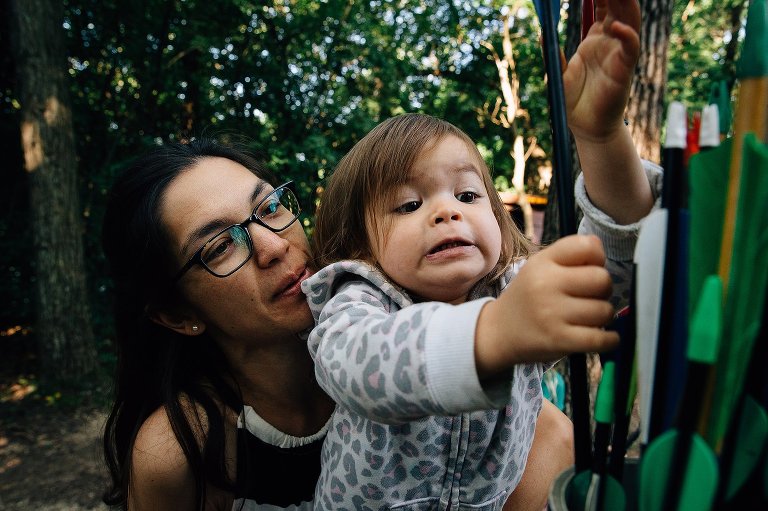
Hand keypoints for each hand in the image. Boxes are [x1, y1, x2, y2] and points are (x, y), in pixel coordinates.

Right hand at [475, 235, 618, 376]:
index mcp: (542, 263)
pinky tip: (606, 338)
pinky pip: (600, 338)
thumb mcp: (539, 267)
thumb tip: (600, 246)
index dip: (598, 258)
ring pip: (605, 310)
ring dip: (603, 317)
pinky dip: (610, 340)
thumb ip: (569, 254)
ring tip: (588, 318)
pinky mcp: (558, 340)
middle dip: (604, 290)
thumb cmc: (527, 298)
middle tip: (591, 298)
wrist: (498, 332)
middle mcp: (545, 284)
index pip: (587, 246)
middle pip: (602, 279)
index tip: (590, 270)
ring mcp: (551, 313)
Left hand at [563, 0, 640, 141]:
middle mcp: (611, 43)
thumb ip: (553, 53)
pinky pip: (630, 48)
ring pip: (629, 21)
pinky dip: (626, 35)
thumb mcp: (559, 73)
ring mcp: (619, 54)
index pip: (604, 7)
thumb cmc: (574, 102)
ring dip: (625, 4)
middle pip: (619, 8)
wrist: (586, 128)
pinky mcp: (625, 70)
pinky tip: (615, 26)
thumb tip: (542, 32)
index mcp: (596, 40)